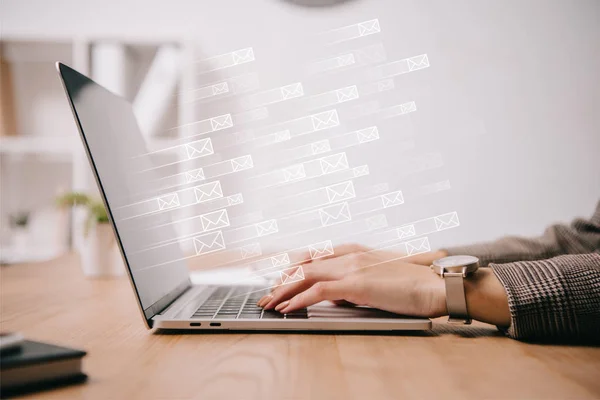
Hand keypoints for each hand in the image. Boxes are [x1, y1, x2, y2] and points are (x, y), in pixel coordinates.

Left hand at [260, 249, 447, 317]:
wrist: (435, 285)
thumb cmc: (412, 284)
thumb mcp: (378, 279)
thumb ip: (354, 282)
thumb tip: (336, 295)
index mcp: (355, 250)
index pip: (314, 256)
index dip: (293, 268)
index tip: (281, 281)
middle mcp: (350, 254)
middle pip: (305, 264)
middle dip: (282, 280)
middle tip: (268, 295)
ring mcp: (352, 267)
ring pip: (306, 274)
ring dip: (284, 290)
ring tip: (270, 304)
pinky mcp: (356, 284)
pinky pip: (318, 291)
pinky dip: (298, 299)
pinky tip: (287, 309)